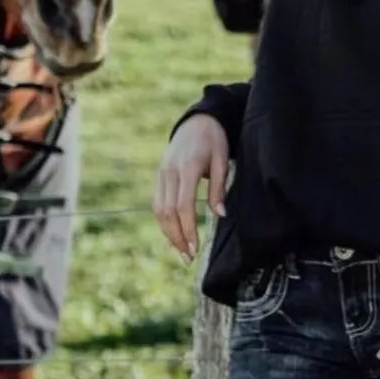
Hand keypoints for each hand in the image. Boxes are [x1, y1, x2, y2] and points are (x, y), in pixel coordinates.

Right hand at [152, 114, 228, 261]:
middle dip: (177, 238)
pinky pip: (157, 203)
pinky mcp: (159, 175)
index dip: (188, 230)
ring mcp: (162, 173)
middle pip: (168, 212)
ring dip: (168, 233)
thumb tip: (220, 216)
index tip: (195, 249)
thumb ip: (219, 189)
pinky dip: (163, 222)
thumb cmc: (214, 140)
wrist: (197, 120)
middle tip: (188, 258)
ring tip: (181, 252)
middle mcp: (170, 172)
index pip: (183, 206)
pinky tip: (172, 236)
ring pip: (159, 210)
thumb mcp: (222, 160)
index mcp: (187, 167)